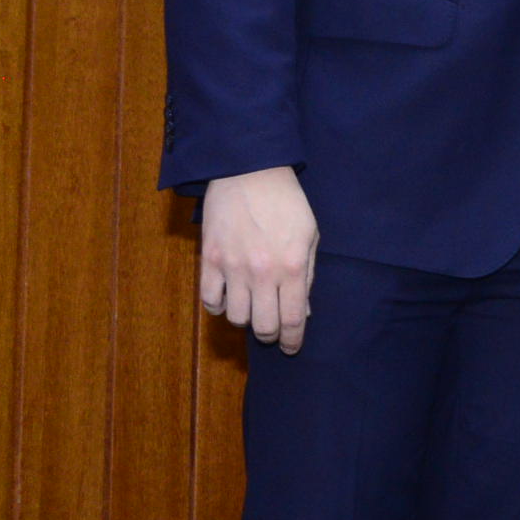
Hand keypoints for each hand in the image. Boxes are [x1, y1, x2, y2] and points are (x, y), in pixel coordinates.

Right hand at [199, 165, 318, 354]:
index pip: (292, 320)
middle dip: (269, 335)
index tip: (290, 348)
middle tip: (271, 331)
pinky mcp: (209, 258)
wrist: (249, 170)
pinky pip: (209, 299)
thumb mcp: (309, 236)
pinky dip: (218, 306)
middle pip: (262, 326)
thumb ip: (307, 276)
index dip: (291, 341)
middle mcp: (262, 272)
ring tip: (251, 308)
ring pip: (235, 317)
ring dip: (245, 319)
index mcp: (292, 267)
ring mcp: (233, 266)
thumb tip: (302, 312)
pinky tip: (228, 299)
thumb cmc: (287, 202)